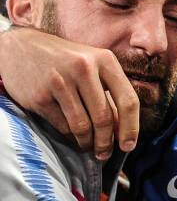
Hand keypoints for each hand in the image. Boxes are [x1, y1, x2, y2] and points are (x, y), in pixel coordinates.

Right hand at [0, 27, 138, 158]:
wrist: (21, 47)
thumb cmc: (66, 61)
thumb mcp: (93, 66)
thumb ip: (110, 92)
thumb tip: (122, 131)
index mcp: (105, 60)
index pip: (128, 100)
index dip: (131, 128)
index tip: (128, 146)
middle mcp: (84, 68)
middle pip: (104, 118)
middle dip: (106, 142)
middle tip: (104, 153)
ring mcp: (60, 81)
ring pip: (82, 126)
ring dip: (87, 143)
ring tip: (88, 146)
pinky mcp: (40, 95)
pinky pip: (62, 126)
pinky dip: (69, 136)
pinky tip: (71, 136)